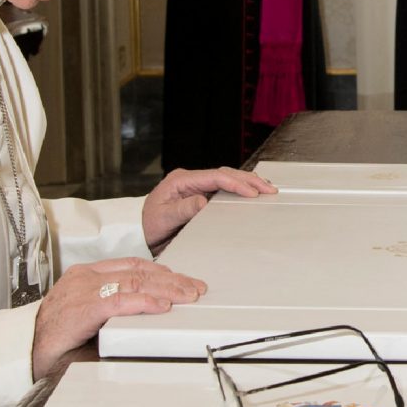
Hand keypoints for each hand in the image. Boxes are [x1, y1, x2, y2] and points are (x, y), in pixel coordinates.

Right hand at [31, 259, 208, 379]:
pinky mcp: (83, 308)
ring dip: (166, 288)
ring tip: (188, 296)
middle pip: (138, 270)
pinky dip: (144, 301)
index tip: (182, 281)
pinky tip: (161, 305)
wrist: (23, 350)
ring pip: (134, 281)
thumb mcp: (87, 317)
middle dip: (172, 279)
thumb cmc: (54, 338)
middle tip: (195, 289)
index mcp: (86, 275)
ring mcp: (83, 290)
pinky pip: (119, 300)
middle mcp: (85, 277)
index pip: (131, 265)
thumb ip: (111, 309)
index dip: (160, 271)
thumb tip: (147, 313)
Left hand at [141, 166, 274, 248]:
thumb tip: (204, 201)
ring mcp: (195, 186)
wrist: (138, 232)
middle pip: (225, 174)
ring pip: (226, 179)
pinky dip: (239, 190)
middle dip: (248, 180)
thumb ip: (182, 210)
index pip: (215, 177)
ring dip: (247, 183)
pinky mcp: (199, 195)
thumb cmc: (147, 225)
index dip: (236, 184)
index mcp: (181, 180)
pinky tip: (251, 193)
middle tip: (269, 189)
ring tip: (266, 188)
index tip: (252, 193)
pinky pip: (222, 189)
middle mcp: (190, 180)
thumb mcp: (162, 219)